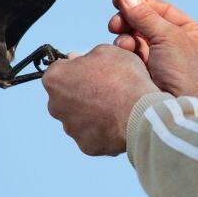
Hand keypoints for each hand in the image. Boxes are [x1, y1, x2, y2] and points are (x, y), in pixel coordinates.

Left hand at [42, 44, 158, 155]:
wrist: (142, 114)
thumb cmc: (124, 78)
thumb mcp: (107, 51)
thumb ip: (87, 55)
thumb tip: (78, 60)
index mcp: (55, 78)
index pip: (60, 70)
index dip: (77, 67)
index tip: (92, 70)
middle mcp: (55, 105)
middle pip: (66, 95)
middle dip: (81, 91)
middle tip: (106, 88)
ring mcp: (69, 128)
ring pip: (78, 116)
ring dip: (91, 111)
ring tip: (115, 106)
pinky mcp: (84, 145)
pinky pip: (91, 134)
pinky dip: (101, 129)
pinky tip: (117, 122)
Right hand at [109, 0, 197, 105]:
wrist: (177, 115)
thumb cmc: (184, 77)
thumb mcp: (168, 37)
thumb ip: (145, 15)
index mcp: (193, 36)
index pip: (164, 11)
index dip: (142, 3)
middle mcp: (180, 49)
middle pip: (147, 25)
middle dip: (130, 22)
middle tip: (114, 23)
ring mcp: (163, 65)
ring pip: (136, 42)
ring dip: (126, 40)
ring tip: (123, 45)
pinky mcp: (147, 78)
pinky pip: (131, 59)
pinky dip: (125, 55)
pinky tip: (122, 55)